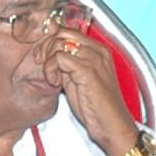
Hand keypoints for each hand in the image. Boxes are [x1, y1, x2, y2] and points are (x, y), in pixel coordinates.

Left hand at [48, 27, 141, 155]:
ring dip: (49, 61)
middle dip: (46, 48)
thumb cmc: (96, 106)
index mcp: (98, 50)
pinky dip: (51, 70)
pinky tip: (56, 84)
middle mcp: (98, 50)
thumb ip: (65, 62)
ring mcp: (94, 58)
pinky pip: (59, 58)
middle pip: (62, 32)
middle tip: (44, 66)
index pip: (68, 31)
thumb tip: (48, 49)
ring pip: (59, 43)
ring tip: (53, 79)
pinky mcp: (88, 70)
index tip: (43, 58)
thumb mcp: (76, 79)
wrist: (111, 125)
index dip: (50, 41)